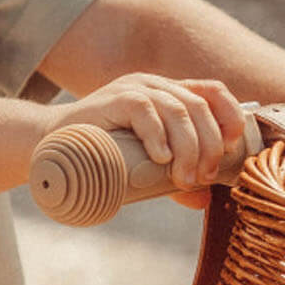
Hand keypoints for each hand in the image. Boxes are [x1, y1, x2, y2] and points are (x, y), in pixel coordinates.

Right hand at [51, 73, 246, 203]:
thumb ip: (174, 176)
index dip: (229, 116)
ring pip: (178, 109)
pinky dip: (158, 136)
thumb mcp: (146, 164)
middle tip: (203, 177)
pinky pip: (145, 110)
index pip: (211, 91)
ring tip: (182, 176)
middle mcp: (154, 85)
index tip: (231, 148)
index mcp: (167, 94)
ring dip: (188, 147)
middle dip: (209, 144)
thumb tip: (204, 199)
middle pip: (199, 105)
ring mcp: (133, 88)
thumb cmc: (102, 155)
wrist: (53, 146)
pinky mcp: (113, 98)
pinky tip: (160, 158)